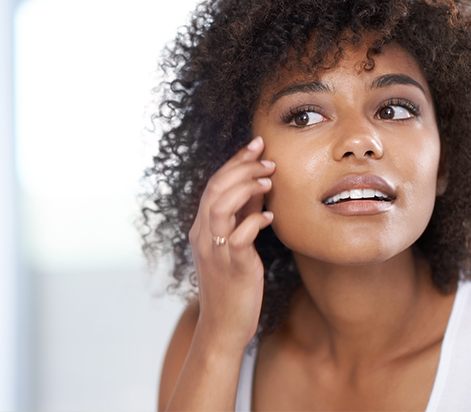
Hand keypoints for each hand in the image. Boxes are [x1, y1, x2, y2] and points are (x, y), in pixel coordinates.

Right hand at [188, 136, 274, 352]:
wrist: (223, 325)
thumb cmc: (231, 284)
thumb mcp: (233, 245)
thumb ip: (240, 215)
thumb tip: (256, 186)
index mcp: (201, 228)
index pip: (213, 184)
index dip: (234, 161)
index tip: (255, 144)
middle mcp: (203, 235)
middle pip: (215, 188)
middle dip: (241, 167)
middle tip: (266, 156)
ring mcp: (216, 250)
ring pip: (221, 206)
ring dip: (245, 187)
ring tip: (268, 179)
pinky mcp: (232, 266)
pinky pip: (240, 236)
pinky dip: (254, 221)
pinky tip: (269, 216)